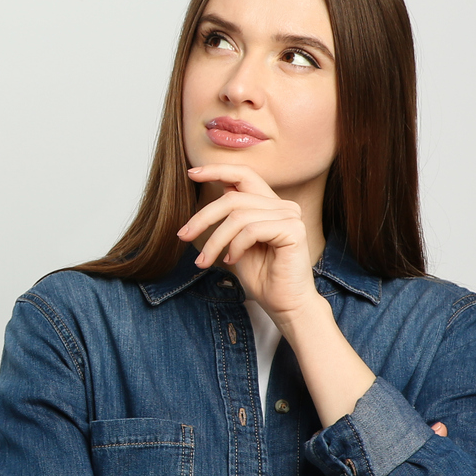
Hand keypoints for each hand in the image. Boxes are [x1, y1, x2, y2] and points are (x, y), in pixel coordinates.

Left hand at [177, 164, 319, 323]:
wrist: (284, 305)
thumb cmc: (261, 276)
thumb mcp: (236, 242)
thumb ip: (229, 218)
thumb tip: (210, 195)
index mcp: (269, 204)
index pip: (243, 175)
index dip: (217, 170)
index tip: (191, 173)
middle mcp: (283, 205)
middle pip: (232, 197)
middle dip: (202, 217)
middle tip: (182, 235)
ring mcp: (290, 216)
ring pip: (237, 216)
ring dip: (215, 240)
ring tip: (206, 260)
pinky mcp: (293, 230)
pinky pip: (251, 230)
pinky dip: (235, 246)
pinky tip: (232, 261)